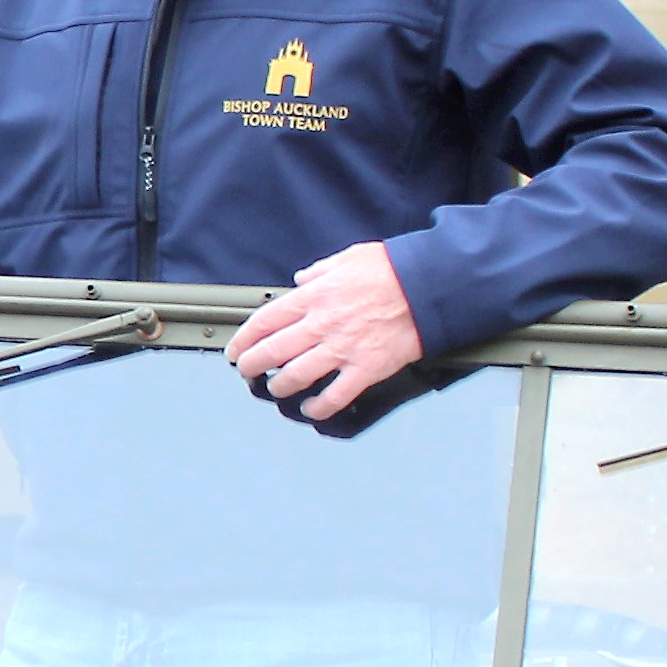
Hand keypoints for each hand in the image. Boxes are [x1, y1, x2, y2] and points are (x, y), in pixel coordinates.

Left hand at [225, 242, 421, 421]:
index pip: (264, 322)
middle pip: (271, 352)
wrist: (431, 286)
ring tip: (276, 387)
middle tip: (245, 371)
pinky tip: (311, 409)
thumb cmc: (395, 270)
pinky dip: (318, 407)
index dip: (243, 339)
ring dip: (279, 386)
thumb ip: (319, 270)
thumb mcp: (349, 257)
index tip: (236, 349)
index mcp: (314, 297)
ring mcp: (342, 349)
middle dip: (250, 366)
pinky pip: (334, 396)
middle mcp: (322, 325)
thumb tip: (301, 278)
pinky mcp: (366, 369)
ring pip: (295, 377)